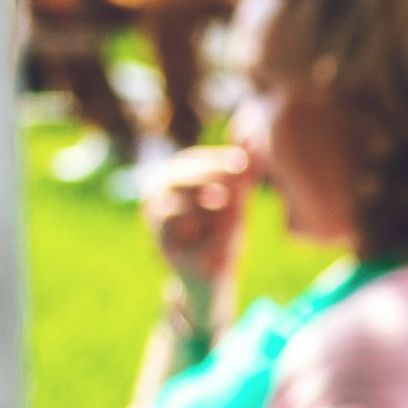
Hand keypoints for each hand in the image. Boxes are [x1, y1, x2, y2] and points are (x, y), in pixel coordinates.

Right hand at [142, 145, 254, 287]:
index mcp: (170, 183)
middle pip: (177, 178)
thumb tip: (252, 128)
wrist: (215, 278)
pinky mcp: (166, 254)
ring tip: (229, 212)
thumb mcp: (237, 198)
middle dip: (210, 177)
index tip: (242, 163)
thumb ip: (244, 167)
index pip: (190, 161)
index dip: (216, 160)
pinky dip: (206, 238)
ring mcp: (156, 228)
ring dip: (207, 209)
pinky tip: (220, 241)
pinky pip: (185, 241)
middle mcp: (154, 202)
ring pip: (175, 208)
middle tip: (237, 184)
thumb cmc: (222, 231)